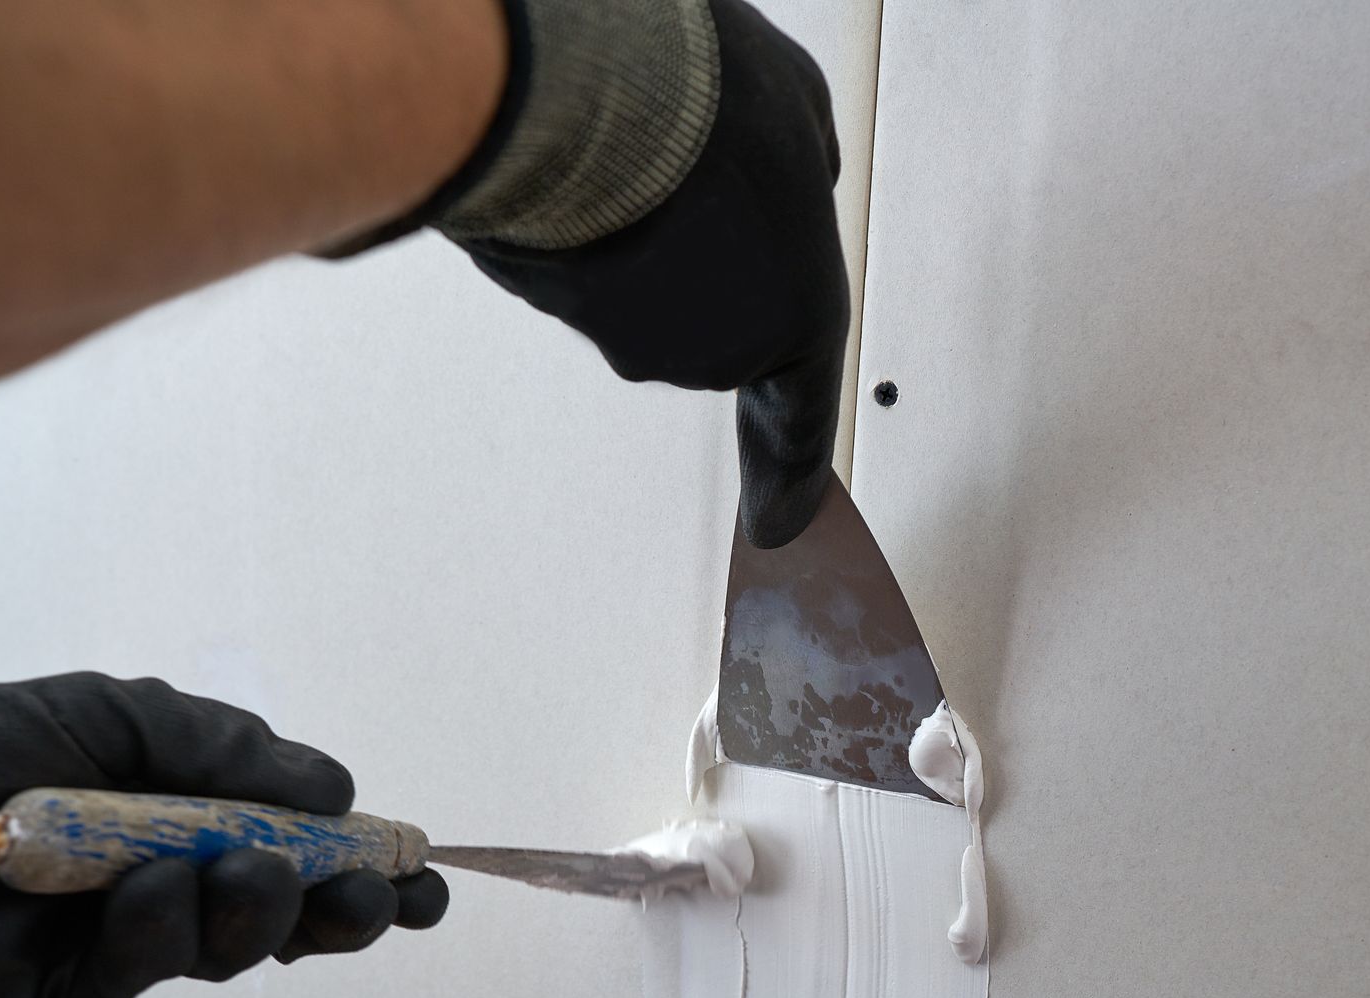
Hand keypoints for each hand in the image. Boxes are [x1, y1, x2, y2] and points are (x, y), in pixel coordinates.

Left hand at [0, 673, 446, 997]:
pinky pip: (140, 977)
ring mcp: (111, 938)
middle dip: (338, 906)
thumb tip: (335, 786)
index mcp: (172, 804)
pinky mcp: (60, 997)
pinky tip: (140, 897)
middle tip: (371, 900)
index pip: (291, 836)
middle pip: (280, 910)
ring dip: (253, 913)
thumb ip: (220, 747)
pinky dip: (157, 937)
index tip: (422, 871)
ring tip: (245, 876)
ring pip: (224, 949)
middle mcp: (156, 872)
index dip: (361, 859)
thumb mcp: (100, 713)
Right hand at [440, 0, 849, 547]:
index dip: (789, 477)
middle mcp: (717, 353)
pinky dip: (599, 229)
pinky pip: (591, 270)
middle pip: (719, 319)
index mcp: (800, 320)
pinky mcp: (562, 311)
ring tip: (647, 148)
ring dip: (653, 234)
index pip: (802, 422)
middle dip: (712, 259)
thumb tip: (791, 182)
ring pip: (649, 290)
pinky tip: (599, 166)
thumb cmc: (706, 106)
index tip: (776, 527)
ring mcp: (634, 338)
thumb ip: (808, 170)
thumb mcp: (803, 114)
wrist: (581, 97)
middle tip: (701, 175)